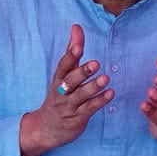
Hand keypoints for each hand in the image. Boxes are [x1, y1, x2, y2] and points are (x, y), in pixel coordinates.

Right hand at [19, 26, 110, 155]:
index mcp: (58, 79)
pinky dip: (99, 101)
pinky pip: (89, 109)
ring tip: (106, 78)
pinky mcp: (77, 118)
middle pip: (70, 81)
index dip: (70, 56)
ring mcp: (69, 106)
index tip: (77, 46)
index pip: (62, 66)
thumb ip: (72, 51)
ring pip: (80, 96)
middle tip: (96, 63)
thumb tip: (76, 27)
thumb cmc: (59, 95)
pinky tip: (110, 93)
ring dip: (93, 87)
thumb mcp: (63, 73)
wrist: (46, 128)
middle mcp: (61, 92)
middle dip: (82, 72)